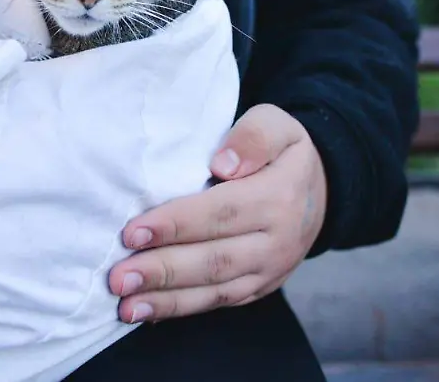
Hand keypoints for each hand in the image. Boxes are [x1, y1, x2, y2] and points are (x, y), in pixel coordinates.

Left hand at [108, 104, 326, 322]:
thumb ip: (253, 137)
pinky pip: (219, 302)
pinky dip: (182, 310)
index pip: (221, 213)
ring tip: (126, 306)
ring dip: (167, 300)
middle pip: (214, 260)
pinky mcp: (259, 288)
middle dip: (162, 271)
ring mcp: (269, 271)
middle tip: (118, 278)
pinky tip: (147, 313)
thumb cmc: (283, 153)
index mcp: (278, 197)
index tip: (133, 233)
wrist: (320, 192)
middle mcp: (277, 241)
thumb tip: (222, 164)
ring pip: (214, 290)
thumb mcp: (277, 125)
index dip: (175, 224)